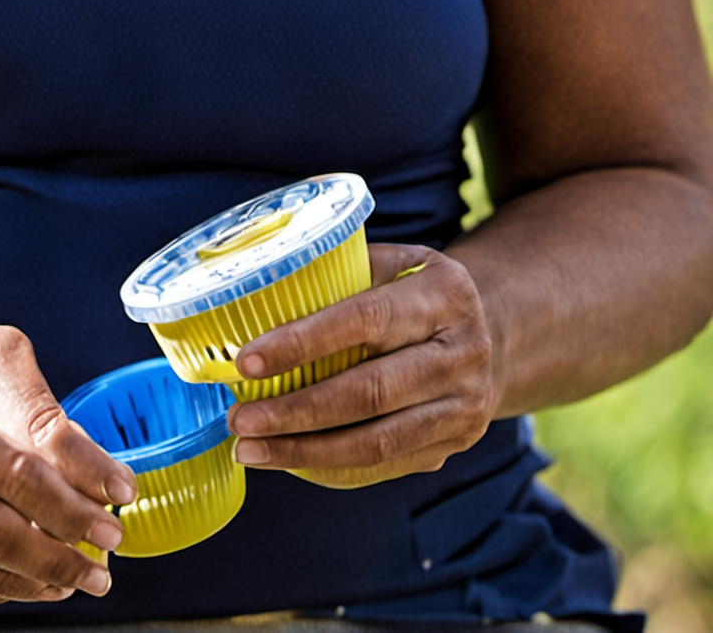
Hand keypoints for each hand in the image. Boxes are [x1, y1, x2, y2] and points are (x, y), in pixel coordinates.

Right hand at [0, 325, 136, 603]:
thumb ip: (38, 410)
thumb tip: (95, 471)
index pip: (9, 467)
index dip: (72, 490)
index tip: (123, 496)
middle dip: (62, 546)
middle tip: (110, 549)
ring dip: (40, 576)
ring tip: (85, 571)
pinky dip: (5, 586)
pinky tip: (39, 574)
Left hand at [226, 244, 497, 486]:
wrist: (493, 334)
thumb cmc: (412, 294)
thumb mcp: (389, 265)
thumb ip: (335, 274)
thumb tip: (249, 295)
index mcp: (444, 293)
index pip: (366, 320)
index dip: (302, 343)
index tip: (246, 362)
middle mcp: (464, 351)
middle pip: (370, 392)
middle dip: (295, 411)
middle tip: (239, 419)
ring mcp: (465, 405)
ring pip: (377, 441)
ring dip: (304, 451)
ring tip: (248, 448)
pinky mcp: (454, 444)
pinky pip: (384, 465)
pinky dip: (329, 467)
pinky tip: (285, 459)